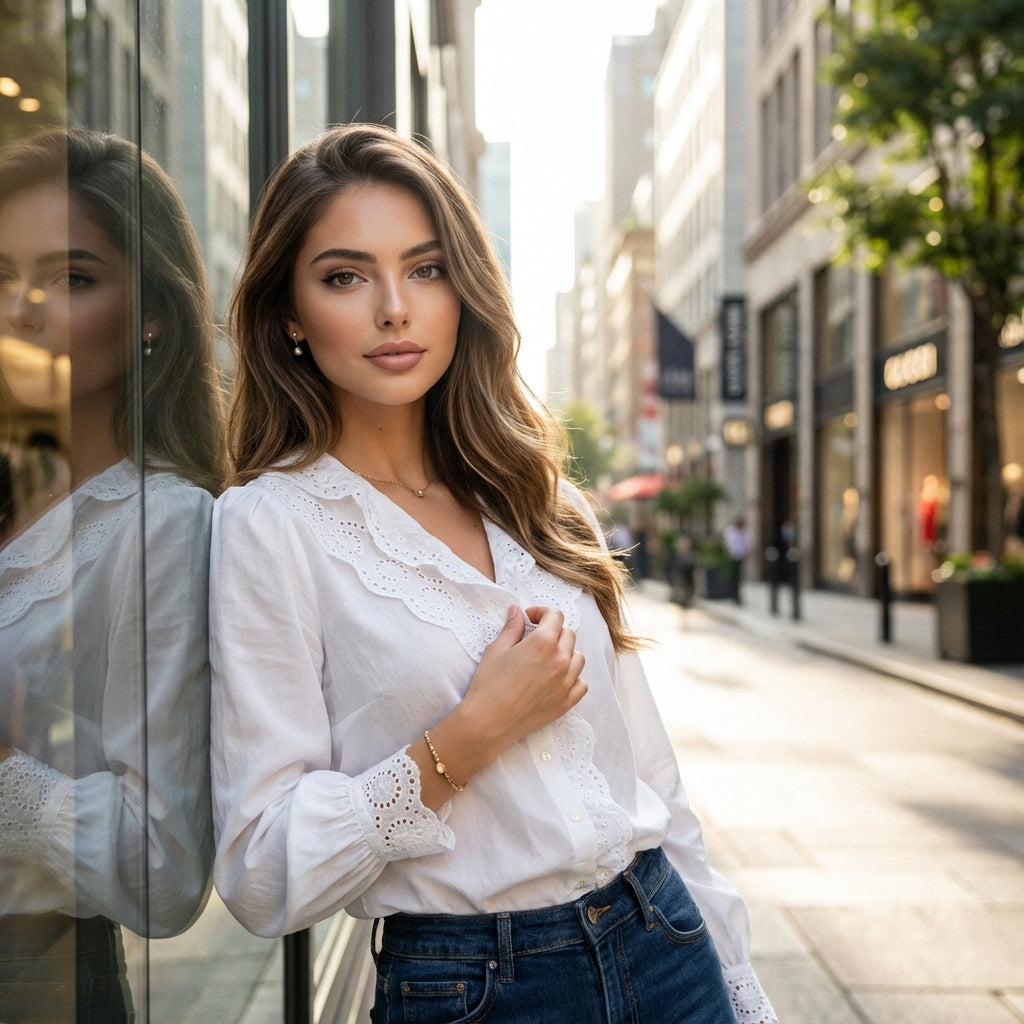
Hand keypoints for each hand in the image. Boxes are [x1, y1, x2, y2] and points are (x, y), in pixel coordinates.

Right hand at [411, 606, 585, 808]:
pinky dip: (572, 677)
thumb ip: (512, 627)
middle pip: (568, 635)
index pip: (555, 616)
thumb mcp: (496, 650)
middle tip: (535, 637)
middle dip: (553, 631)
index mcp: (543, 643)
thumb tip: (517, 611)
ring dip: (565, 652)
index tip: (530, 618)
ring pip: (578, 658)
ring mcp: (566, 683)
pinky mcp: (566, 703)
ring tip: (547, 658)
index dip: (542, 613)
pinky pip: (581, 683)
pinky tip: (557, 679)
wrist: (488, 723)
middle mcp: (560, 660)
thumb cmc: (488, 685)